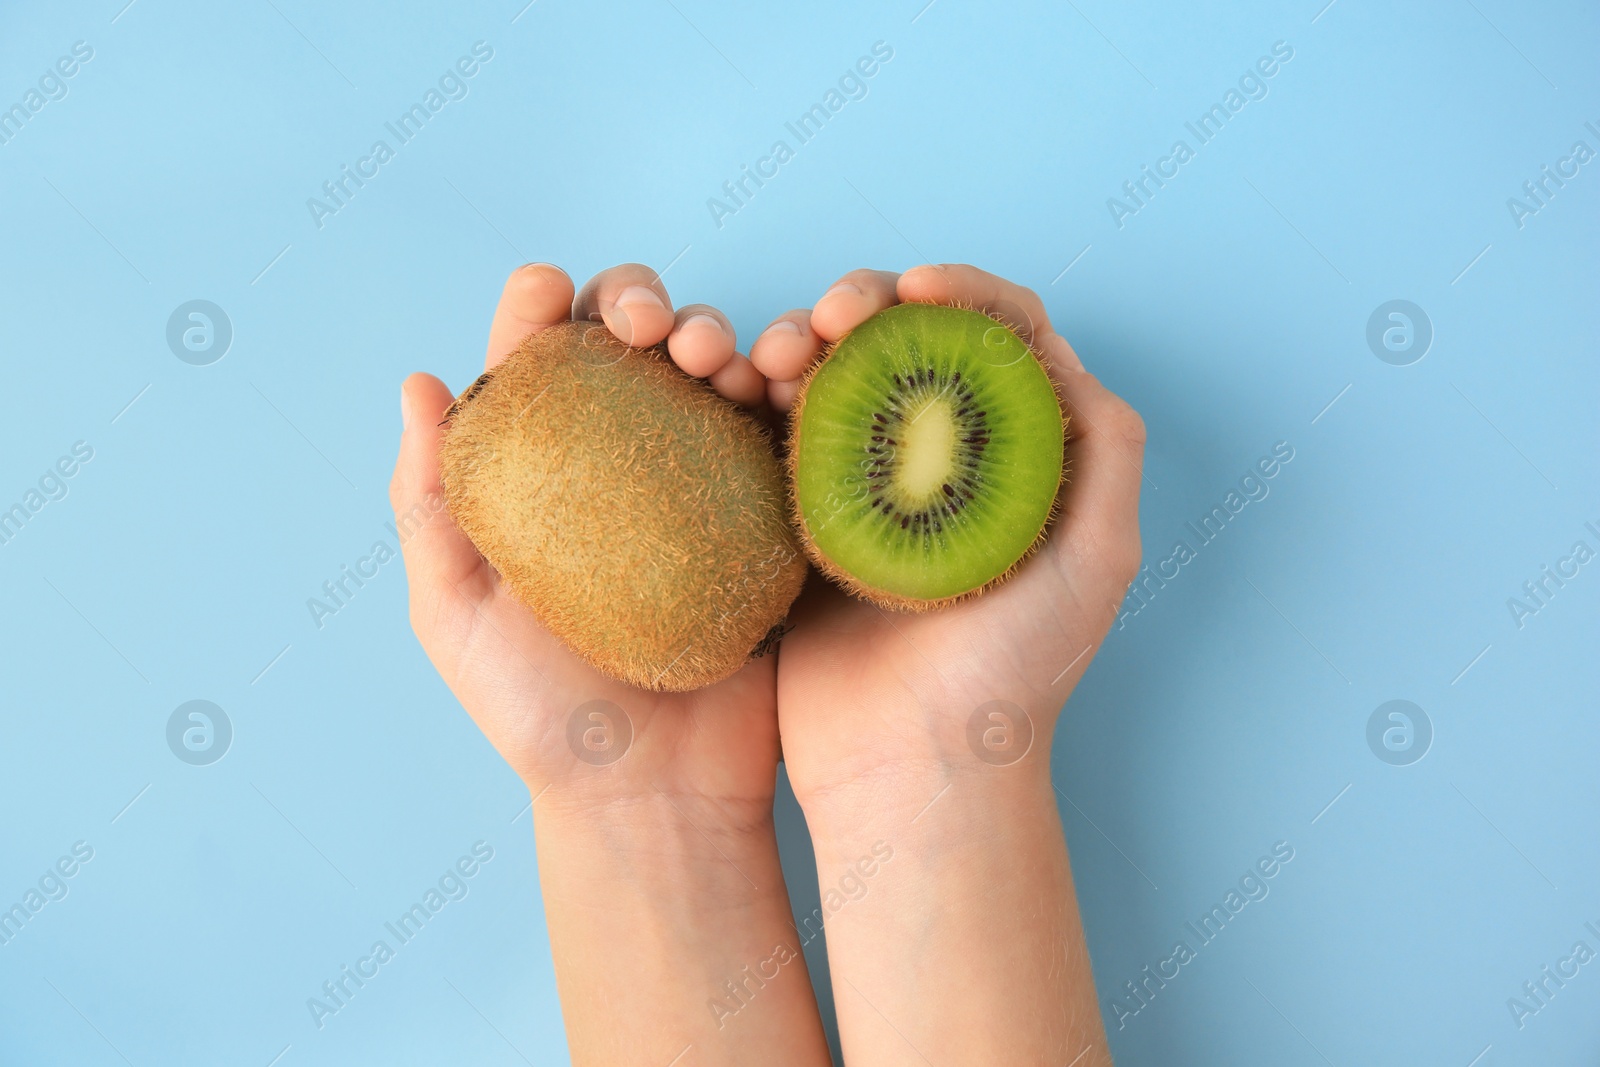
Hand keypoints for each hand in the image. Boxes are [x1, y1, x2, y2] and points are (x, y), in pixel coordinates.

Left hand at [391, 262, 829, 1065]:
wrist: (653, 792)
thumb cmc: (540, 713)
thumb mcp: (455, 616)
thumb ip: (428, 506)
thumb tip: (419, 382)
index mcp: (542, 470)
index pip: (538, 359)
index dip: (539, 305)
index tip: (547, 292)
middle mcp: (623, 461)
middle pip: (632, 343)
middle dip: (640, 300)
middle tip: (650, 329)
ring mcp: (702, 484)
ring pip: (712, 370)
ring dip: (715, 334)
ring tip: (715, 360)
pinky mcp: (770, 516)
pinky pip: (779, 435)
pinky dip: (781, 392)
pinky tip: (777, 386)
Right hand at [751, 264, 1143, 1065]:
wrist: (912, 768)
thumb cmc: (1013, 676)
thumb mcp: (1096, 563)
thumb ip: (1104, 454)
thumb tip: (1070, 357)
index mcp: (1020, 459)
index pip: (999, 338)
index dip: (960, 292)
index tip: (913, 289)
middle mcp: (945, 464)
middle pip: (906, 346)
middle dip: (865, 305)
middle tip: (829, 318)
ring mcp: (869, 492)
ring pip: (835, 380)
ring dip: (800, 342)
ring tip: (769, 355)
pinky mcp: (803, 523)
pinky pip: (778, 440)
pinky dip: (757, 401)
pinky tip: (739, 392)